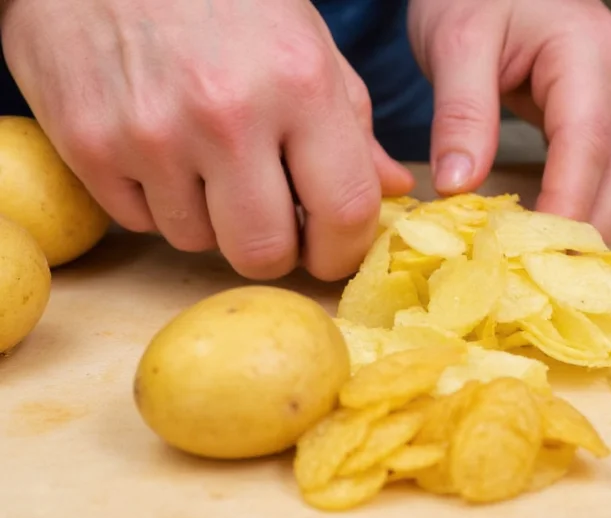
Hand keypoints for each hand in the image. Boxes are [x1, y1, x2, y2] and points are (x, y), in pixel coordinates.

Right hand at [2, 0, 413, 280]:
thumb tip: (392, 189)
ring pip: (197, 242)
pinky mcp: (89, 145)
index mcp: (301, 83)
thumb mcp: (306, 43)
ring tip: (205, 162)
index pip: (345, 211)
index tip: (330, 250)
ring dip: (210, 220)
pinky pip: (140, 222)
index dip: (343, 250)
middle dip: (274, 251)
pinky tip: (159, 152)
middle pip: (264, 252)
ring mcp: (152, 133)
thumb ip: (353, 123)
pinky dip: (157, 202)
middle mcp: (228, 115)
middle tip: (270, 223)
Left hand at [408, 0, 610, 240]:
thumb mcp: (455, 43)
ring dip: (601, 219)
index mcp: (587, 52)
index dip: (567, 207)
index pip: (588, 145)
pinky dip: (604, 201)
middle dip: (587, 227)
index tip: (537, 256)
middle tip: (543, 275)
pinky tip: (568, 220)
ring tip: (554, 258)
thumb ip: (462, 114)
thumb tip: (459, 187)